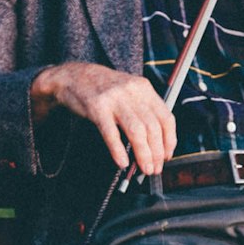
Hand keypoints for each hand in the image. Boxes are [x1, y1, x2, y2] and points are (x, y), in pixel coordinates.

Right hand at [31, 62, 176, 174]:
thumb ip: (143, 112)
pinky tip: (122, 162)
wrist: (74, 76)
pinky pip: (111, 133)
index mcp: (144, 88)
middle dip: (156, 152)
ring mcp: (114, 99)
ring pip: (137, 131)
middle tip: (155, 168)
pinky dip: (118, 150)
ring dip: (143, 154)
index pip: (166, 118)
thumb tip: (155, 144)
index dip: (169, 141)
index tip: (167, 156)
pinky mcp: (97, 107)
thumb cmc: (104, 88)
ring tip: (144, 168)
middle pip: (153, 127)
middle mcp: (132, 92)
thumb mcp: (129, 91)